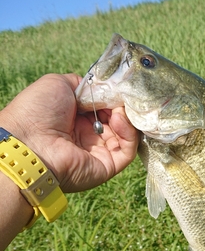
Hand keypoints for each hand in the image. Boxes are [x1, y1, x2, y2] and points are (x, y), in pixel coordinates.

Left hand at [0, 73, 138, 191]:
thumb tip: (103, 89)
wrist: (30, 142)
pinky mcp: (108, 166)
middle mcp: (87, 135)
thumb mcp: (58, 84)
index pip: (104, 106)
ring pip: (125, 134)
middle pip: (117, 119)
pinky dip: (129, 134)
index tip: (116, 88)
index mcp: (75, 118)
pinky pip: (127, 150)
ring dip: (126, 118)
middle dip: (121, 106)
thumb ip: (84, 85)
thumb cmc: (38, 111)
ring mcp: (98, 152)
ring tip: (118, 111)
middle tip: (121, 98)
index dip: (112, 96)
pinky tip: (118, 120)